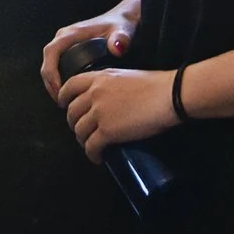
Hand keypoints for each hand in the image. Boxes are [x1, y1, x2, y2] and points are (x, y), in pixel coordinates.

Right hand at [40, 8, 135, 95]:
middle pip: (47, 61)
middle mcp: (65, 37)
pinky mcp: (69, 48)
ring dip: (52, 82)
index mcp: (72, 33)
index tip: (59, 89)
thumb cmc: (120, 23)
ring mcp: (65, 42)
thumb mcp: (122, 30)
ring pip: (50, 64)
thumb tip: (116, 48)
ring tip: (63, 100)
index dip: (51, 72)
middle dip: (50, 82)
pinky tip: (67, 91)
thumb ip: (120, 38)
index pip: (51, 52)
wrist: (122, 17)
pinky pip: (56, 64)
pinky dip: (57, 78)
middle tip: (60, 101)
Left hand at [56, 68, 177, 162]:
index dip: (64, 98)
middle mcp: (95, 93)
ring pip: (79, 131)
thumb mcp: (126, 75)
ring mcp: (99, 112)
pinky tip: (99, 158)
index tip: (65, 105)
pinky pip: (91, 146)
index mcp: (99, 77)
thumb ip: (112, 84)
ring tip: (92, 146)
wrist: (169, 95)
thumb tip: (112, 99)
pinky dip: (92, 155)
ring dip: (83, 141)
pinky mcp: (107, 131)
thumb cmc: (157, 85)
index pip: (70, 86)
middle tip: (82, 130)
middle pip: (72, 112)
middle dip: (74, 123)